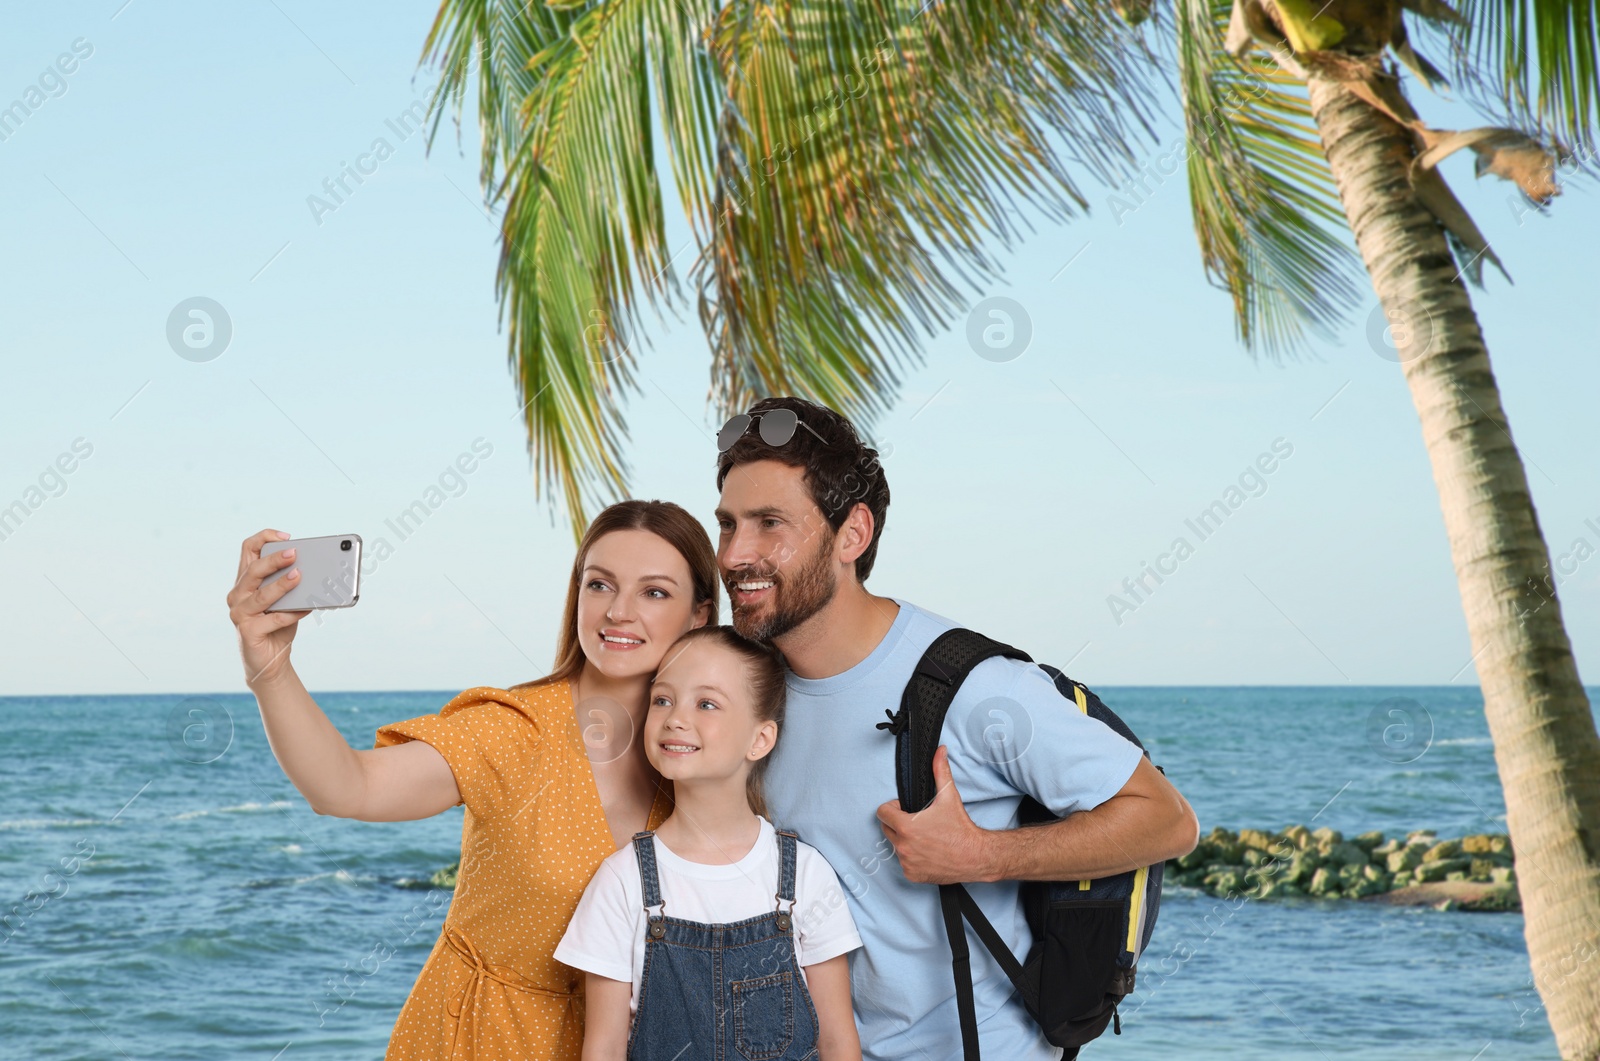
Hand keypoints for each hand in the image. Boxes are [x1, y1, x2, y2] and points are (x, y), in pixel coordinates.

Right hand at [227, 528, 310, 687]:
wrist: (270, 661)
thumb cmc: (278, 626)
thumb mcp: (285, 600)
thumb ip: (291, 585)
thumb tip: (312, 569)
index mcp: (245, 581)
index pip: (247, 550)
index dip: (264, 538)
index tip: (286, 536)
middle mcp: (237, 595)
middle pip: (253, 570)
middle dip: (274, 559)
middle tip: (294, 553)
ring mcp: (239, 614)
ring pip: (261, 595)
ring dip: (282, 584)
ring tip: (300, 576)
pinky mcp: (248, 632)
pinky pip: (272, 619)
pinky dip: (291, 614)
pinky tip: (306, 609)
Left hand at [875, 746, 991, 883]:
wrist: (976, 857)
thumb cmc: (961, 829)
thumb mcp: (949, 797)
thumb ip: (940, 771)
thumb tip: (939, 751)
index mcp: (906, 826)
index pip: (882, 813)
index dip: (893, 808)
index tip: (904, 809)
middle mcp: (903, 846)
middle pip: (887, 829)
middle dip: (898, 823)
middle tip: (917, 822)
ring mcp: (906, 862)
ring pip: (896, 846)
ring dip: (905, 841)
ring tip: (925, 837)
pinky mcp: (912, 875)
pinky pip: (904, 863)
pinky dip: (912, 858)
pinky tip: (927, 852)